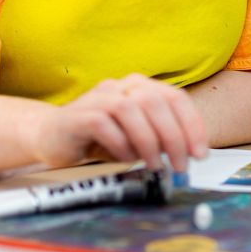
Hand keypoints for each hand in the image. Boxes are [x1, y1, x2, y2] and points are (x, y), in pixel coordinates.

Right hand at [29, 74, 207, 173]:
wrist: (50, 137)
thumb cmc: (100, 138)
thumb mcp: (137, 137)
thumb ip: (160, 138)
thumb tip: (189, 155)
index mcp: (141, 86)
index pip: (175, 98)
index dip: (192, 124)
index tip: (200, 152)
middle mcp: (121, 86)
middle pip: (156, 102)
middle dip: (174, 136)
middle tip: (180, 165)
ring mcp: (98, 97)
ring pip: (131, 110)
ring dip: (148, 142)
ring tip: (153, 166)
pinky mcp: (78, 115)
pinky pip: (104, 124)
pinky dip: (119, 144)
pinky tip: (124, 158)